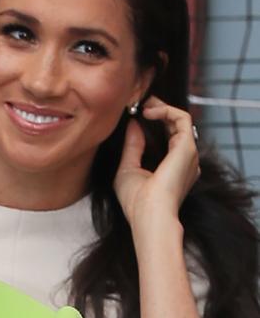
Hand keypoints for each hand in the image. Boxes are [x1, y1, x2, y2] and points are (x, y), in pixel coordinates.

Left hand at [114, 96, 199, 234]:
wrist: (149, 214)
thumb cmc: (137, 200)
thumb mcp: (128, 168)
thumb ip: (132, 146)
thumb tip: (133, 124)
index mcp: (173, 167)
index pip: (167, 137)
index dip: (154, 122)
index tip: (135, 114)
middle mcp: (185, 160)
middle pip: (175, 126)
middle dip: (158, 110)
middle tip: (140, 103)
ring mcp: (188, 153)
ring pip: (180, 119)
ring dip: (161, 107)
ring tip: (142, 105)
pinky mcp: (187, 147)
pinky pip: (182, 118)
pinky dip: (166, 110)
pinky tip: (148, 111)